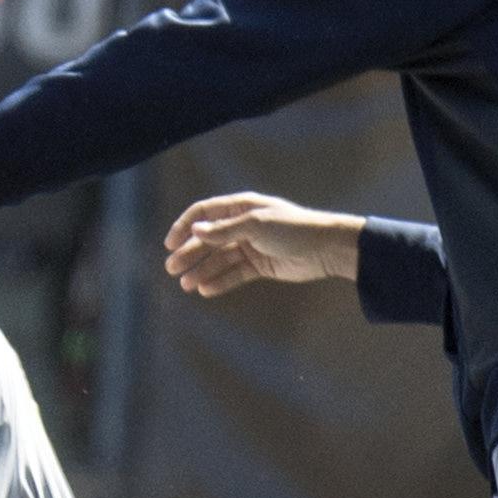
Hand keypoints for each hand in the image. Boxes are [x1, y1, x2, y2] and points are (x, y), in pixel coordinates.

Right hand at [161, 191, 363, 295]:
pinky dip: (220, 281)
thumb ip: (224, 230)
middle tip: (172, 270)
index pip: (203, 214)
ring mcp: (251, 246)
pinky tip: (206, 290)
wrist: (328, 249)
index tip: (169, 244)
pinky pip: (234, 274)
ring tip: (186, 285)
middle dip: (189, 254)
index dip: (184, 227)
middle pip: (208, 240)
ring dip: (202, 271)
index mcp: (240, 207)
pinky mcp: (260, 266)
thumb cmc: (293, 229)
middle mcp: (242, 226)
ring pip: (219, 259)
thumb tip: (195, 230)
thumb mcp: (256, 225)